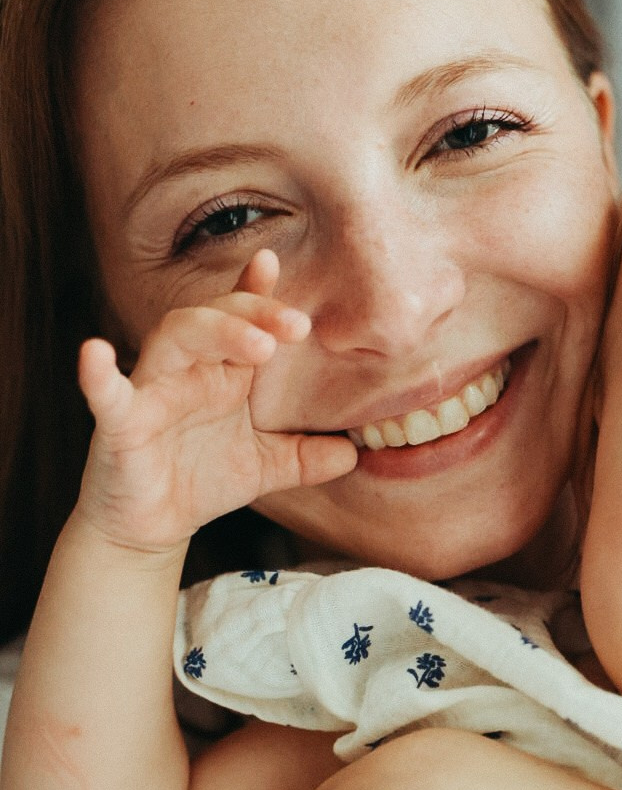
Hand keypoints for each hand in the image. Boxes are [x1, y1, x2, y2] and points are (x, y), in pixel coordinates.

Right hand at [76, 249, 356, 552]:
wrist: (151, 527)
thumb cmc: (202, 481)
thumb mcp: (267, 468)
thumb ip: (309, 458)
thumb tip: (357, 453)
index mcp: (224, 372)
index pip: (243, 317)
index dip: (257, 290)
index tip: (275, 263)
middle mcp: (189, 370)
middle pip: (216, 316)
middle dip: (254, 312)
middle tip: (297, 325)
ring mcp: (152, 391)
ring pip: (174, 338)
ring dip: (214, 331)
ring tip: (257, 344)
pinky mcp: (119, 424)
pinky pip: (106, 393)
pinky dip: (98, 373)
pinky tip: (95, 352)